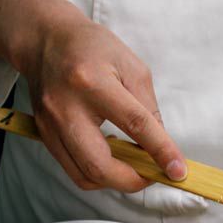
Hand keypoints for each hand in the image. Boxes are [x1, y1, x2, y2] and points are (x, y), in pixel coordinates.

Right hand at [0, 0, 186, 191]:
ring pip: (85, 176)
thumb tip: (161, 149)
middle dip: (132, 181)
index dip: (160, 151)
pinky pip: (74, 170)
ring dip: (115, 181)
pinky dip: (98, 174)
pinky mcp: (44, 136)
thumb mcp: (131, 67)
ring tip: (132, 166)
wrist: (45, 41)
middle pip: (99, 165)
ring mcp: (51, 125)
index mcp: (93, 82)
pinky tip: (112, 160)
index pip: (134, 124)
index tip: (178, 171)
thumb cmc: (92, 49)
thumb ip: (148, 109)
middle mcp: (67, 107)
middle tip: (152, 174)